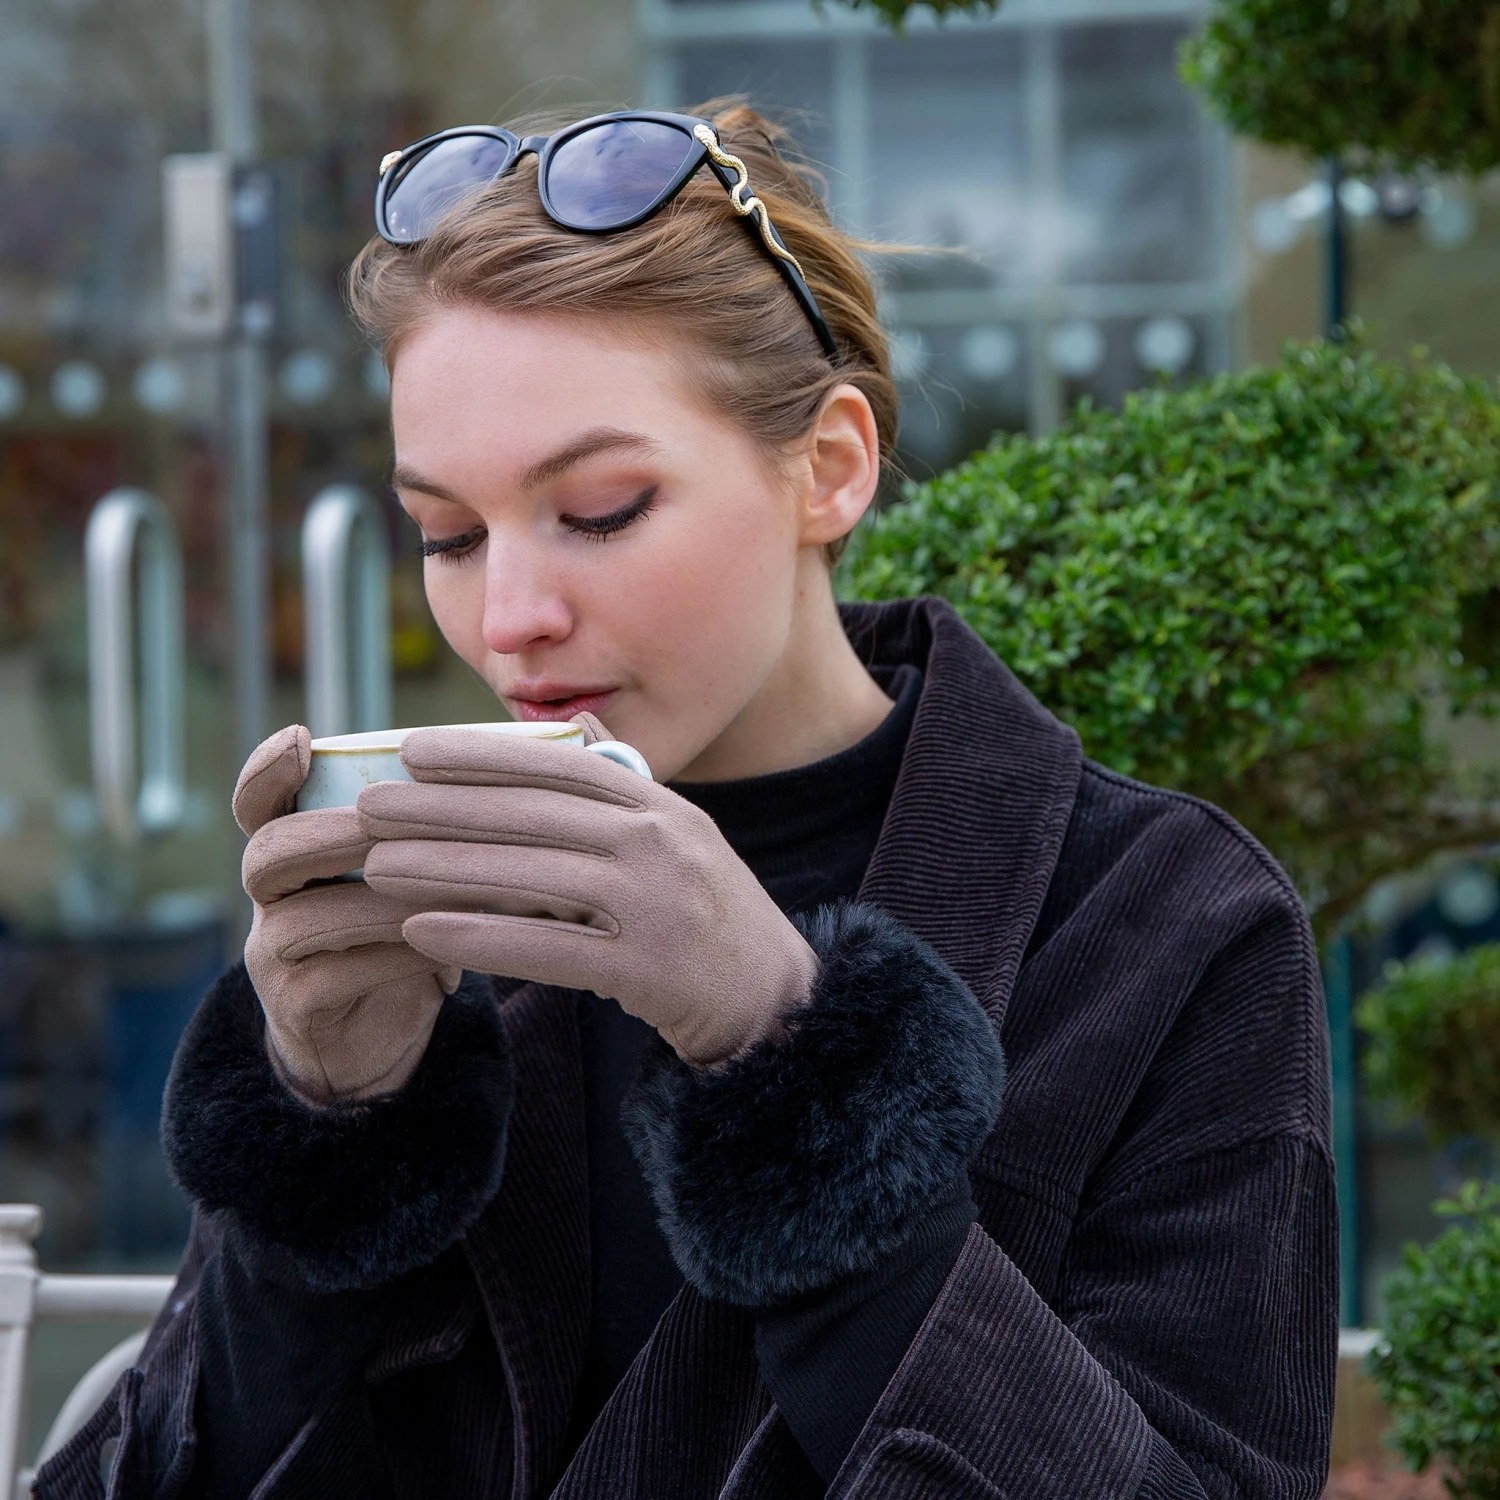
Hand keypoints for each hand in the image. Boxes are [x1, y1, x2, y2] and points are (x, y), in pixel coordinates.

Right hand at [235, 726, 461, 1102]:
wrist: (381, 1032)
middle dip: (331, 831)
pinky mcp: (300, 1010)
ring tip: (442, 887)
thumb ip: (426, 822)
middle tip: (385, 819)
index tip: (300, 737)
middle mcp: (270, 899)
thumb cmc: (408, 926)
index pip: (258, 801)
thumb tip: (518, 757)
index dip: (267, 770)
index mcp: (293, 848)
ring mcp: (275, 957)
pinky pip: (336, 978)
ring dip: (379, 899)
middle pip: (269, 853)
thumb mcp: (410, 870)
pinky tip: (451, 944)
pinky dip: (397, 956)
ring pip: (306, 919)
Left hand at [357, 726, 818, 1065]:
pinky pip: (548, 948)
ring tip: (376, 865)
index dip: (482, 755)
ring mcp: (656, 905)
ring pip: (531, 878)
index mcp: (661, 805)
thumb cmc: (705, 912)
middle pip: (534, 817)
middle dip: (441, 807)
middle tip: (367, 806)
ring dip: (445, 869)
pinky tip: (423, 932)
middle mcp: (661, 844)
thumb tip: (572, 730)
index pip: (560, 766)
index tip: (412, 749)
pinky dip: (481, 938)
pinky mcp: (646, 969)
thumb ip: (623, 788)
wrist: (772, 998)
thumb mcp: (678, 835)